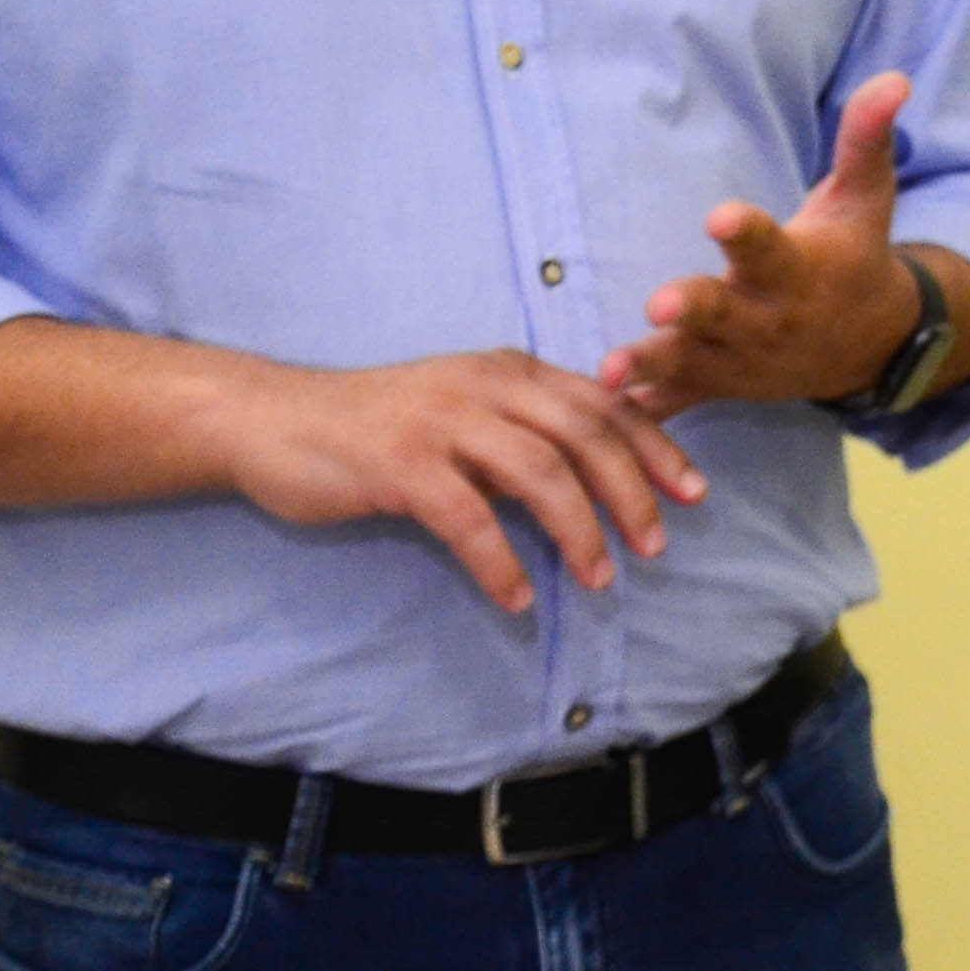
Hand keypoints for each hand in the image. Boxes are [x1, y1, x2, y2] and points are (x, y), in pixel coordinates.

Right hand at [208, 349, 706, 615]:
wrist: (275, 421)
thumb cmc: (377, 427)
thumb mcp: (463, 414)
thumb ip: (523, 434)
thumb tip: (597, 477)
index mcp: (509, 371)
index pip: (604, 403)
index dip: (657, 446)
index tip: (694, 491)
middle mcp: (485, 385)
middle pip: (587, 434)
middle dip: (633, 491)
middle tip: (655, 546)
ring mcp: (442, 421)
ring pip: (540, 473)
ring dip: (578, 532)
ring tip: (598, 580)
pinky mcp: (400, 464)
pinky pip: (468, 518)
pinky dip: (500, 563)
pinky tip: (516, 599)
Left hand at [606, 74, 930, 422]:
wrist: (871, 344)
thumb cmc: (855, 255)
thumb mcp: (865, 196)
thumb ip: (865, 138)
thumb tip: (893, 78)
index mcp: (795, 269)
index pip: (768, 246)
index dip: (745, 233)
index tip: (720, 217)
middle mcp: (766, 317)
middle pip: (724, 314)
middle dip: (694, 309)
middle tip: (661, 303)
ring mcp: (740, 358)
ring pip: (690, 362)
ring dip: (652, 365)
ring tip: (611, 371)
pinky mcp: (718, 384)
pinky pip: (677, 402)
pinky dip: (644, 411)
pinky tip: (603, 410)